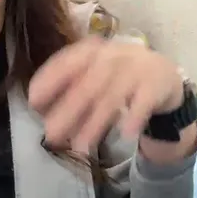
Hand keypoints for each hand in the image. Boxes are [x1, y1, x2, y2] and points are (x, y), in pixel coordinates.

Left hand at [28, 36, 185, 153]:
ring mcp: (137, 68)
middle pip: (89, 83)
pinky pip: (144, 102)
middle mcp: (114, 55)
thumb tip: (39, 108)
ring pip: (113, 96)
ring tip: (81, 147)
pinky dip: (135, 117)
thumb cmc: (117, 76)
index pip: (68, 61)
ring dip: (96, 123)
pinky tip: (126, 134)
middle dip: (68, 110)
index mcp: (93, 50)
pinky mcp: (156, 84)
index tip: (33, 102)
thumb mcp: (93, 74)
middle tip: (51, 134)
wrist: (163, 74)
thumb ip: (69, 87)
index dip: (50, 80)